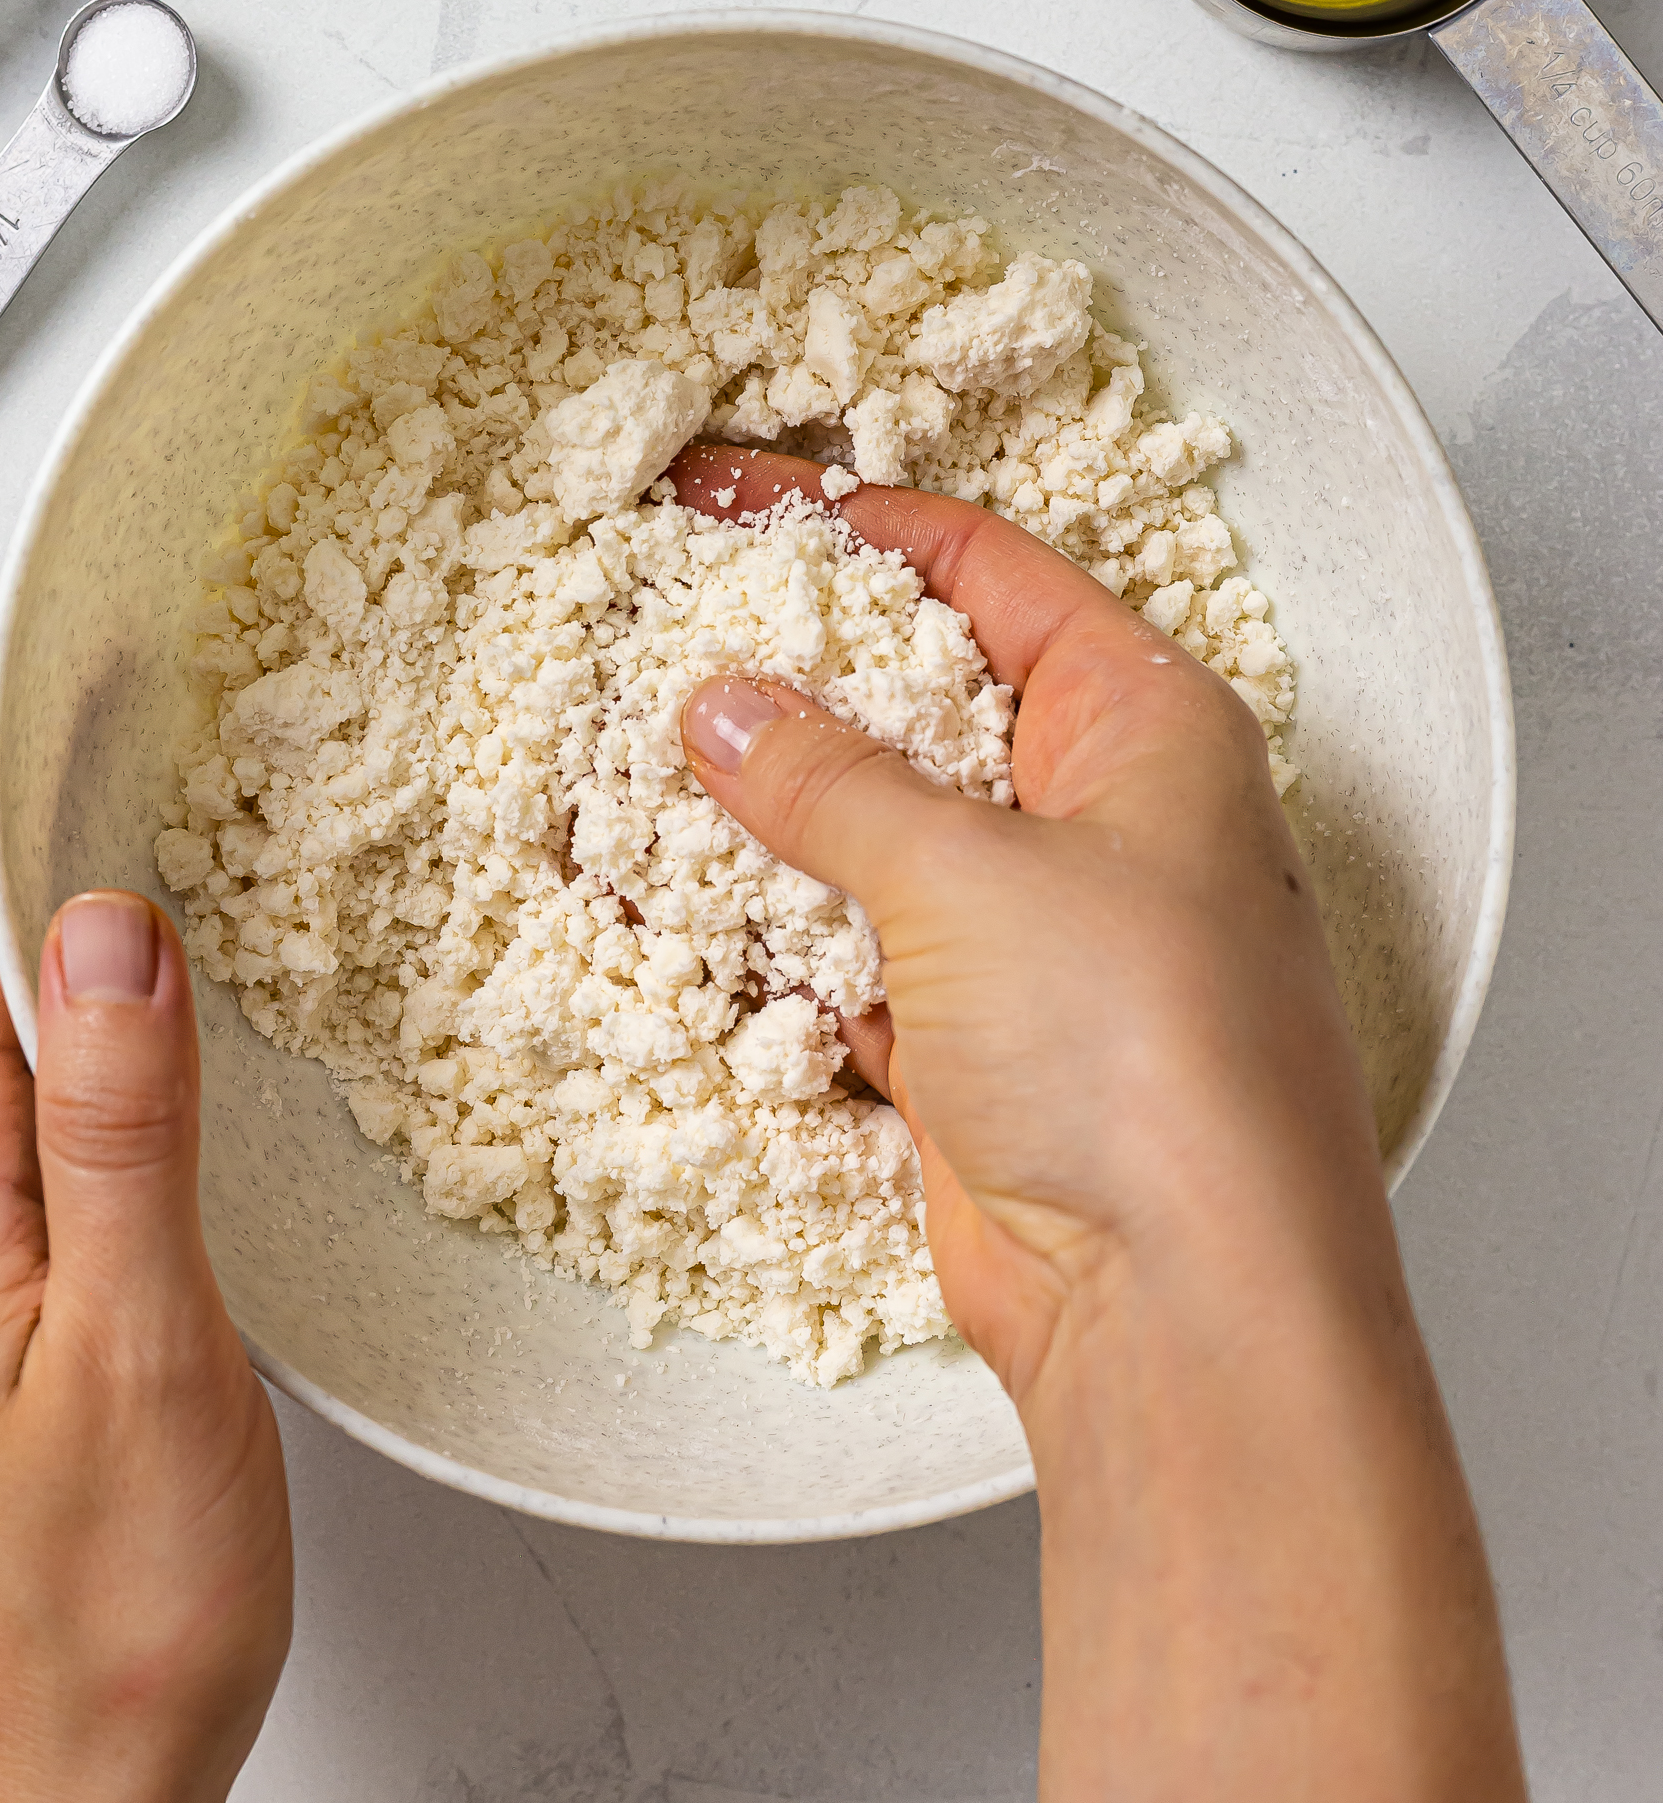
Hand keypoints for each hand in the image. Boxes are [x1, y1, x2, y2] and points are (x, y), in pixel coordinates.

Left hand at [0, 749, 291, 1802]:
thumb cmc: (98, 1621)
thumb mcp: (139, 1352)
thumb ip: (117, 1128)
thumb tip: (104, 933)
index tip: (69, 672)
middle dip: (29, 815)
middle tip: (132, 714)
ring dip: (62, 913)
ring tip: (160, 825)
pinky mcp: (8, 1305)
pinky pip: (33, 1110)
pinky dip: (92, 1023)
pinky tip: (162, 1021)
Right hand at [674, 444, 1382, 1404]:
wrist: (1178, 1305)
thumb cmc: (1150, 1061)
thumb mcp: (968, 872)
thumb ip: (830, 781)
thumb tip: (727, 711)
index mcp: (1146, 723)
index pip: (984, 569)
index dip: (849, 520)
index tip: (726, 497)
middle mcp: (1100, 816)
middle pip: (917, 696)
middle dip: (789, 667)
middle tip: (659, 623)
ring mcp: (1035, 934)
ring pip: (871, 831)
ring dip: (756, 810)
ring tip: (623, 761)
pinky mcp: (976, 1040)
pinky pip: (848, 950)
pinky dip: (763, 929)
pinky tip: (659, 900)